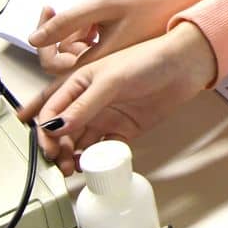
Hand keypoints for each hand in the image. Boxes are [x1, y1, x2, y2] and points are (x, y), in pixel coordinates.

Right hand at [16, 22, 217, 174]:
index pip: (50, 109)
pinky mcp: (123, 129)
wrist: (184, 66)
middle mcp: (88, 102)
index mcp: (79, 83)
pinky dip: (98, 159)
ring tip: (74, 167)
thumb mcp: (111, 79)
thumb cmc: (148, 59)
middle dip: (55, 148)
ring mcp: (105, 117)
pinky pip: (104, 148)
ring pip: (79, 143)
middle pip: (61, 131)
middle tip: (59, 162)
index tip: (46, 146)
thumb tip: (57, 126)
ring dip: (72, 156)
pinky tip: (98, 163)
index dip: (43, 129)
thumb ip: (84, 104)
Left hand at [28, 0, 223, 74]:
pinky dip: (90, 30)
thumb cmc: (153, 3)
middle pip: (65, 60)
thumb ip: (67, 22)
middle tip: (58, 10)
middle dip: (59, 34)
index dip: (44, 44)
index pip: (53, 66)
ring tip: (90, 12)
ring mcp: (114, 62)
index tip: (49, 14)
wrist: (190, 0)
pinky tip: (99, 16)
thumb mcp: (104, 5)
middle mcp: (106, 69)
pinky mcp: (121, 53)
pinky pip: (95, 46)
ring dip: (76, 30)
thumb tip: (34, 39)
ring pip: (79, 51)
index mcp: (100, 64)